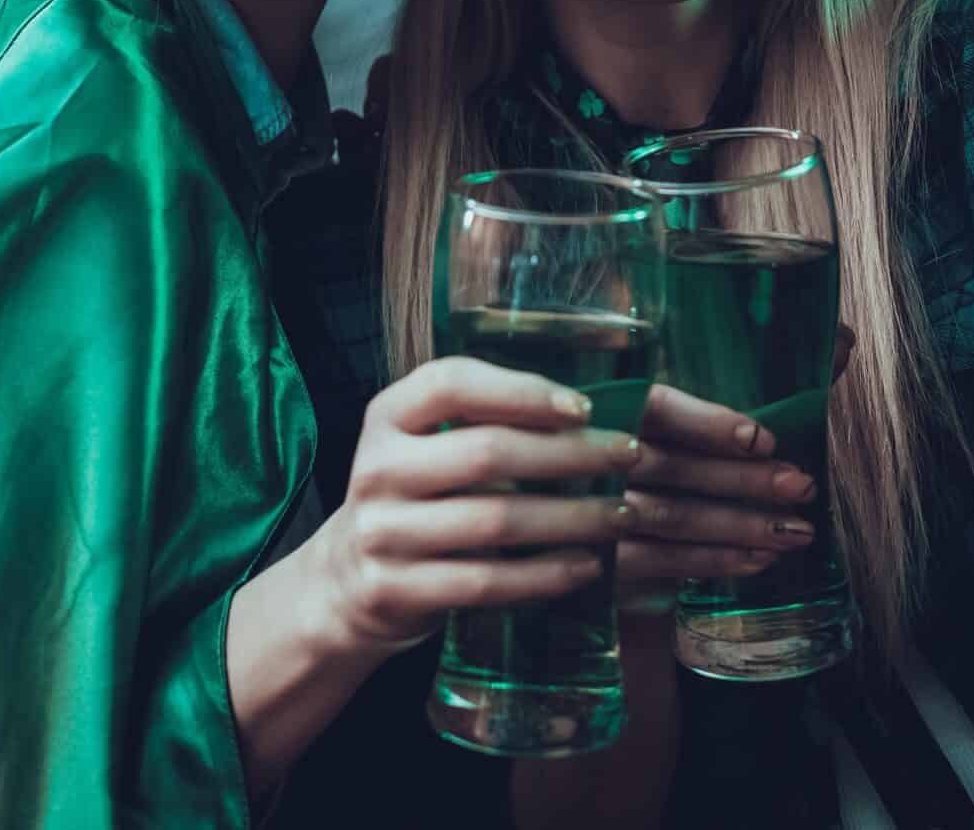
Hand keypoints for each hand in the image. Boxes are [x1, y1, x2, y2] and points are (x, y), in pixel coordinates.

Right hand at [302, 356, 637, 658]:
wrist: (346, 580)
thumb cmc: (415, 496)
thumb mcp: (425, 444)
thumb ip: (483, 421)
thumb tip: (589, 413)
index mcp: (387, 417)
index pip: (452, 384)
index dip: (522, 390)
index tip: (585, 407)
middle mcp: (377, 469)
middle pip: (487, 452)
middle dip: (570, 454)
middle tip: (627, 457)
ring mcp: (381, 533)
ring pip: (495, 521)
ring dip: (572, 518)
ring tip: (621, 515)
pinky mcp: (395, 590)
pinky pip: (485, 582)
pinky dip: (545, 574)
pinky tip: (587, 566)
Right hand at [612, 325, 851, 591]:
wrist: (562, 498)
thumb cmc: (653, 426)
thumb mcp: (681, 390)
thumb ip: (763, 368)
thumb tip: (845, 340)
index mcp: (612, 401)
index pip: (659, 409)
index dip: (710, 424)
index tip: (762, 439)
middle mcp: (602, 452)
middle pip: (676, 468)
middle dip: (744, 481)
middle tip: (801, 485)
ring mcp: (597, 506)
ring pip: (674, 518)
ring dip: (740, 526)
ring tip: (797, 531)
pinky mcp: (603, 557)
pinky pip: (662, 561)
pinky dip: (714, 561)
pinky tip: (759, 559)